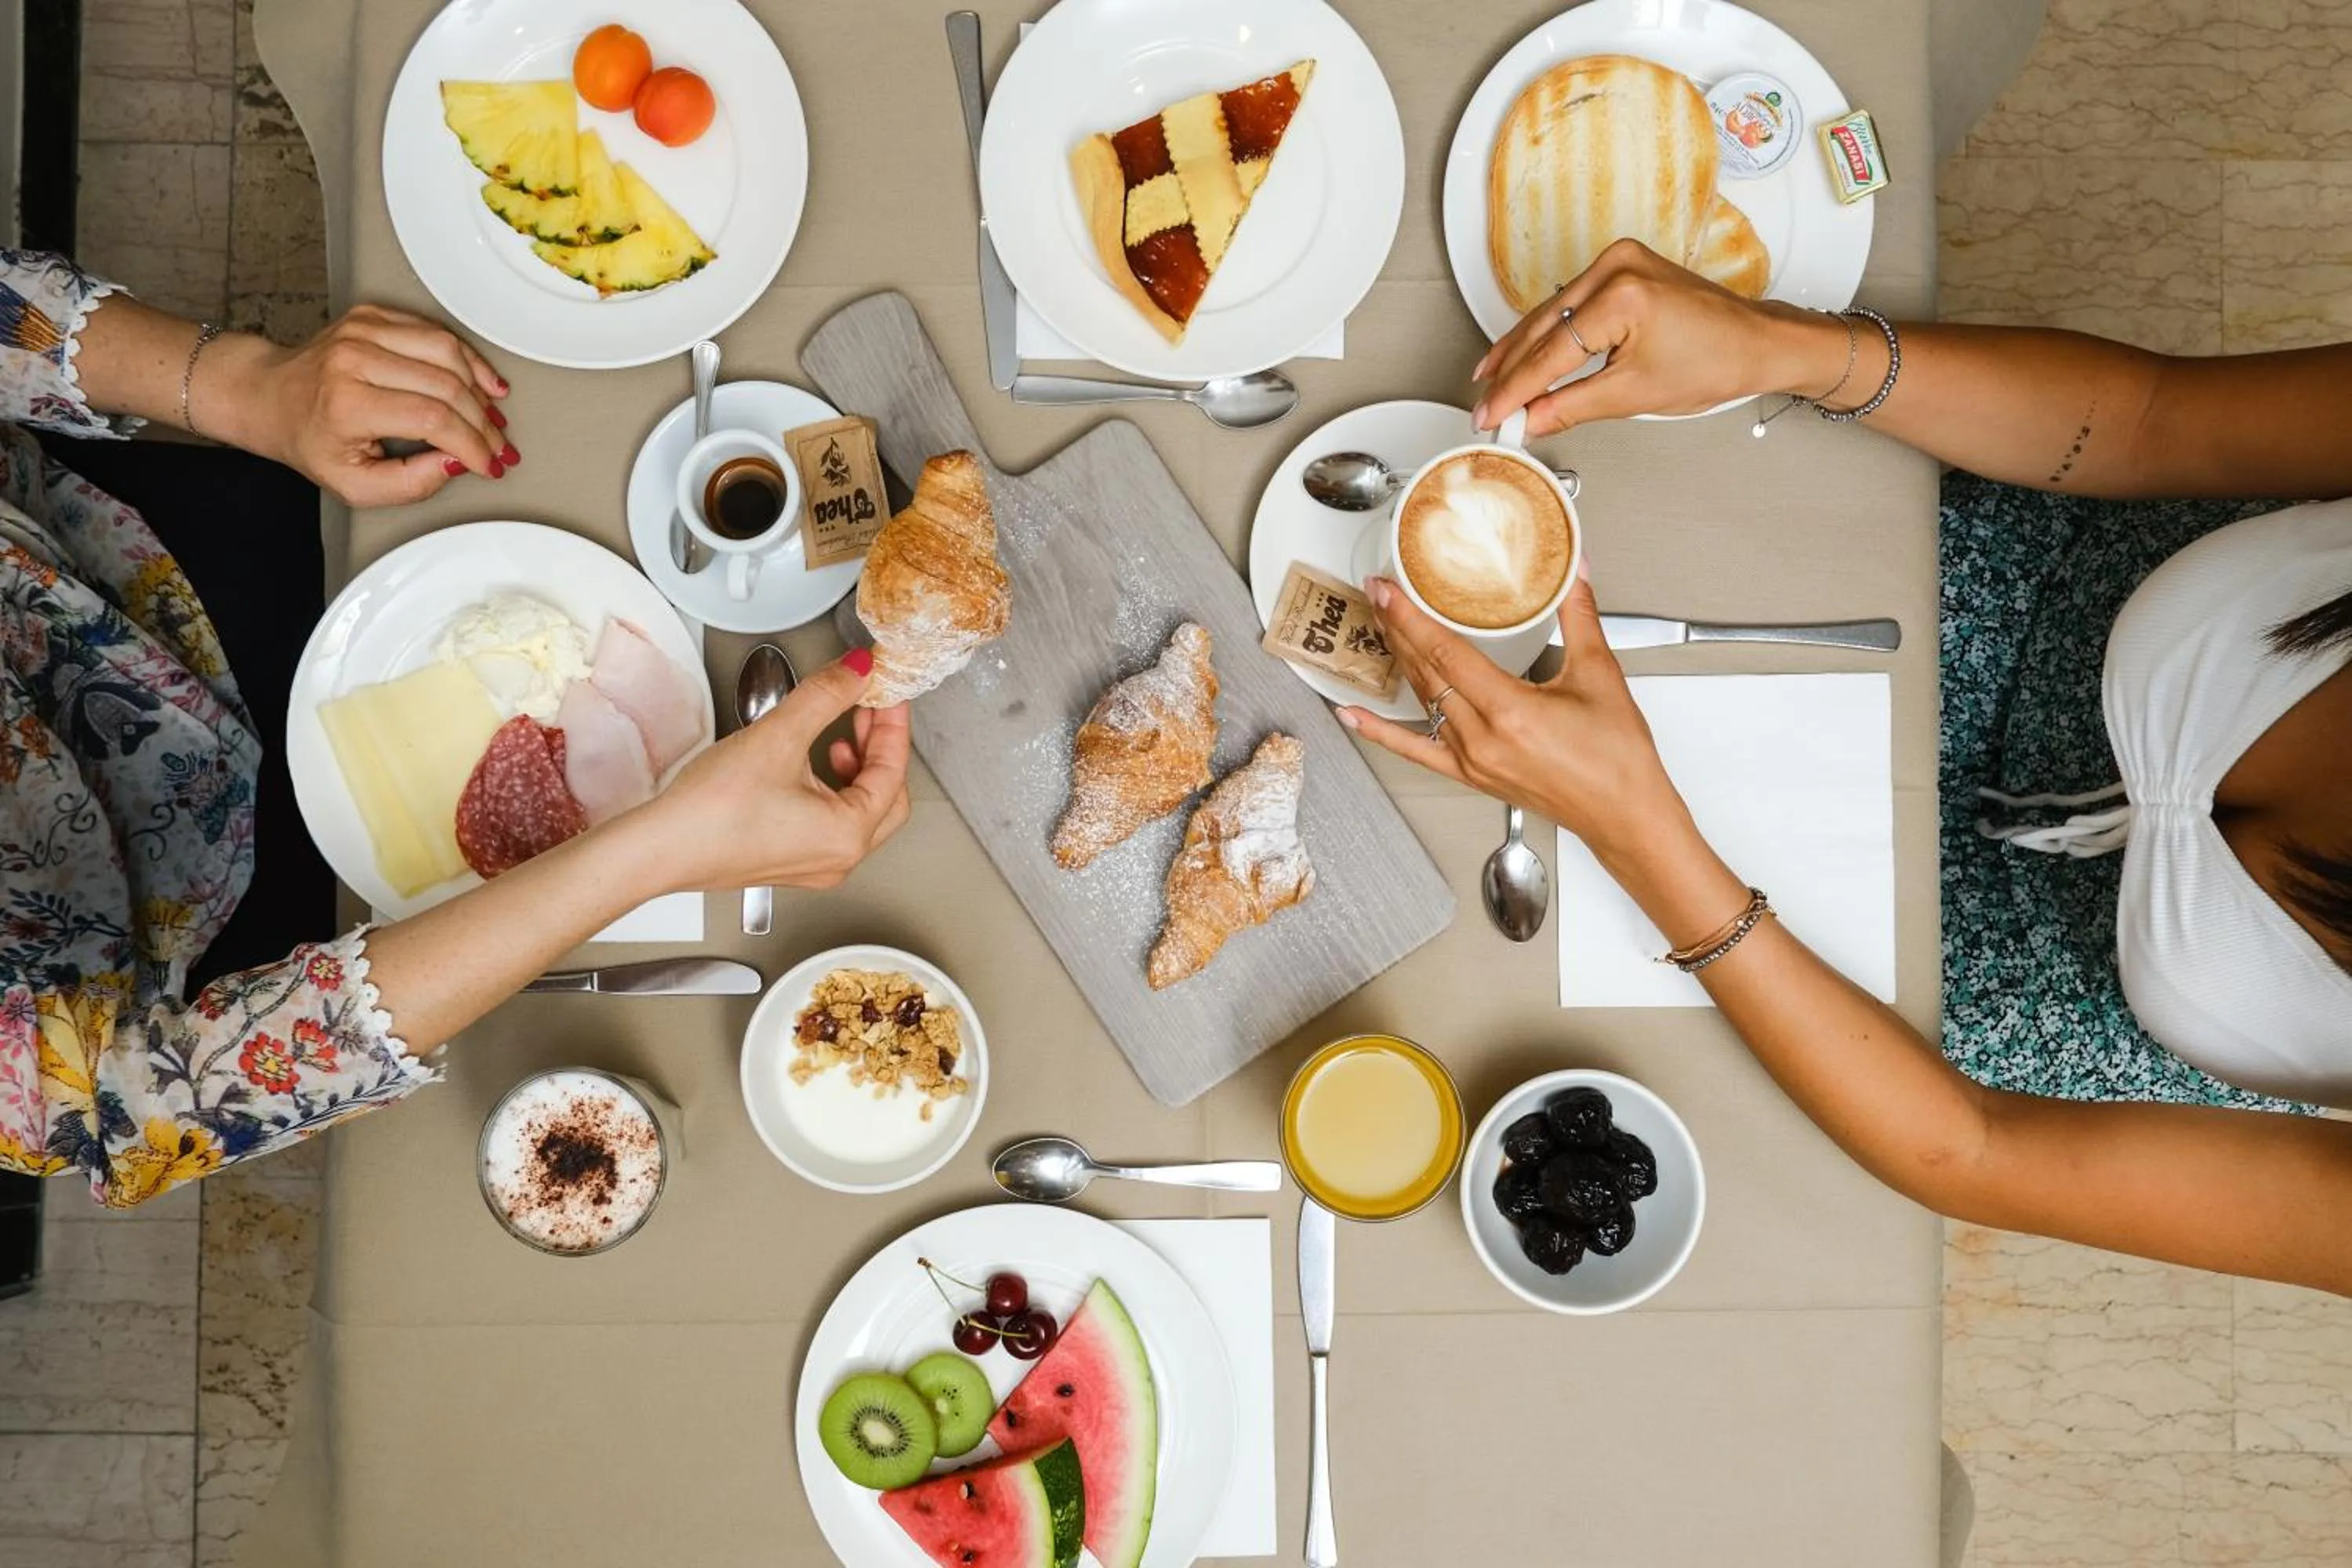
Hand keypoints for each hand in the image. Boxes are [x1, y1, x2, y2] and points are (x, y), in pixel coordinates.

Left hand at [225, 304, 517, 506]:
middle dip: (484, 422)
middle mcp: (354, 358)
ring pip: (448, 351)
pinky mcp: (373, 315)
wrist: (270, 396)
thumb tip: (455, 463)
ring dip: (481, 387)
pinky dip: (467, 358)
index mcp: (346, 402)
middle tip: (498, 446)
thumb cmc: (309, 439)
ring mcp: (364, 330)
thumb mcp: (353, 485)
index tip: (489, 464)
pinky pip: (436, 331)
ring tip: (494, 415)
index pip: (432, 419)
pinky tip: (481, 381)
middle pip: (447, 385)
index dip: (472, 445)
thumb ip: (410, 484)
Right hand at [641, 648, 913, 892]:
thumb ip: (825, 696)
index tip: (886, 692)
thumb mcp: (779, 736)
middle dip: (879, 749)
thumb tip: (855, 671)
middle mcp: (838, 858)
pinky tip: (809, 765)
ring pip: (858, 810)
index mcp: (848, 834)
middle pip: (886, 796)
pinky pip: (829, 822)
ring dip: (856, 768)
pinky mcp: (788, 862)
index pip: (893, 770)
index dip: (892, 723)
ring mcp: (814, 866)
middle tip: (867, 710)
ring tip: (837, 734)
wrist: (659, 848)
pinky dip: (831, 788)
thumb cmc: (712, 811)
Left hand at [1337, 575, 1686, 862]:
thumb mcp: (1600, 674)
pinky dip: (1381, 732)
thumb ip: (1579, 616)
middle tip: (1378, 594)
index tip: (1387, 589)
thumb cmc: (1617, 759)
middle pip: (1425, 674)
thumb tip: (1571, 572)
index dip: (1410, 617)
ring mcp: (1471, 759)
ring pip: (1421, 702)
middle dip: (1396, 629)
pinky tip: (1352, 717)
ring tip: (1379, 627)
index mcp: (1510, 712)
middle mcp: (1482, 739)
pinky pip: (1415, 750)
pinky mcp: (1470, 774)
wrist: (1624, 815)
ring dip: (1398, 663)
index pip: (1444, 654)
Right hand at [1470, 239, 1841, 436]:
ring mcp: (1620, 261)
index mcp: (1622, 295)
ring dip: (1522, 348)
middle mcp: (1617, 266)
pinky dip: (1549, 330)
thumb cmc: (1716, 361)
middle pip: (1543, 326)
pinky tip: (1526, 348)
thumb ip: (1572, 407)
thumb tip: (1531, 419)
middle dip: (1511, 370)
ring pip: (1552, 312)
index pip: (1551, 352)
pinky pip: (1571, 301)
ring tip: (1492, 380)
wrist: (1757, 343)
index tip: (1492, 416)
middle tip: (1486, 404)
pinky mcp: (1624, 266)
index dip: (1515, 391)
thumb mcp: (1635, 393)